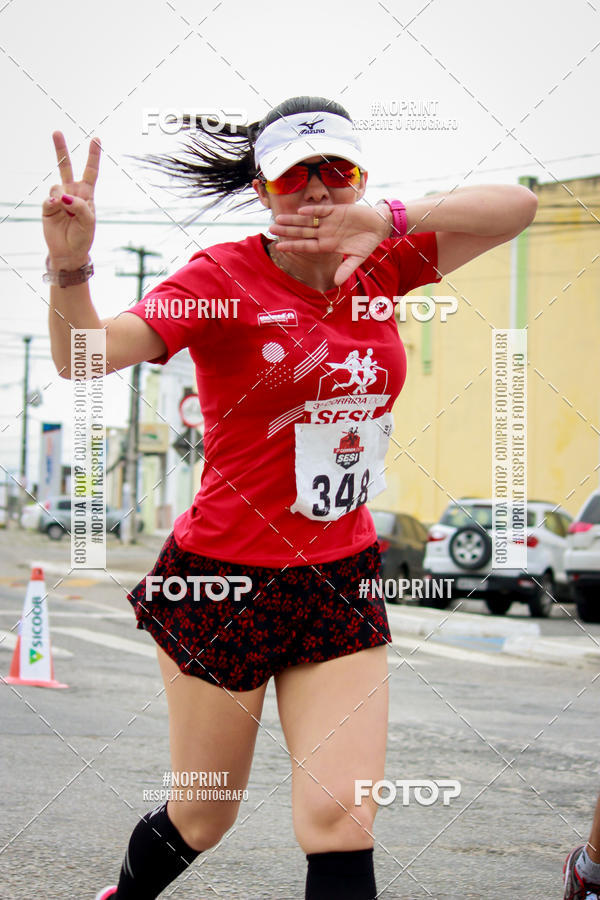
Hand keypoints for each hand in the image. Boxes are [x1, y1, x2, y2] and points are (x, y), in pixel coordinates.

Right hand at [42, 131, 100, 267]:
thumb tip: (63, 195)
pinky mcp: (48, 206)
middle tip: (56, 132)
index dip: (93, 156)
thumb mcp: (88, 222)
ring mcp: (59, 198)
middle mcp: (72, 192)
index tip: (96, 139)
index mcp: (87, 194)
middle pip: (66, 167)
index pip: (91, 172)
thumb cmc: (83, 237)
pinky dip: (52, 203)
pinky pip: (49, 198)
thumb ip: (79, 206)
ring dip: (62, 198)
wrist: (68, 252)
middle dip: (61, 150)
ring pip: (57, 185)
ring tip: (66, 212)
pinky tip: (56, 208)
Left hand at [269, 202, 391, 284]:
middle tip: (271, 229)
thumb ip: (346, 269)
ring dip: (294, 220)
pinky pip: (322, 211)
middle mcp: (325, 233)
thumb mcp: (358, 258)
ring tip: (278, 218)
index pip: (306, 246)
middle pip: (302, 232)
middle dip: (287, 231)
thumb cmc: (368, 243)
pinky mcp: (336, 210)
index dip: (293, 246)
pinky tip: (301, 212)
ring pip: (308, 221)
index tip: (279, 247)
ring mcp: (329, 221)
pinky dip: (313, 211)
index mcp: (328, 245)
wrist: (379, 226)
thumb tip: (337, 283)